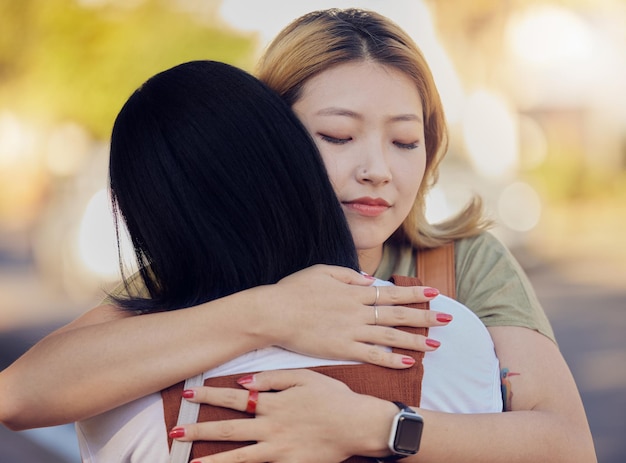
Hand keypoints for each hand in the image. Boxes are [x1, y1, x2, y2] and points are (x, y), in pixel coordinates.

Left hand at [170, 369, 397, 462]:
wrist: (358, 424)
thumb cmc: (333, 397)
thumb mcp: (305, 377)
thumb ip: (273, 378)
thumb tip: (243, 382)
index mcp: (273, 404)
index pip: (234, 399)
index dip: (209, 396)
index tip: (188, 395)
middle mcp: (271, 428)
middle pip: (228, 429)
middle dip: (199, 430)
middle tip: (175, 432)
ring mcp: (279, 450)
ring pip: (239, 457)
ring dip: (213, 459)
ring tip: (190, 462)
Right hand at [256, 265, 448, 368]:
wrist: (274, 312)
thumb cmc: (294, 290)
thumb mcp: (322, 271)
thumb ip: (348, 275)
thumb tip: (370, 281)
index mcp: (354, 291)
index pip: (391, 292)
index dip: (414, 293)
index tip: (433, 293)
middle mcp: (358, 310)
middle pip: (398, 313)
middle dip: (425, 316)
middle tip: (447, 319)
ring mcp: (352, 330)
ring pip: (391, 336)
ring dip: (415, 340)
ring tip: (436, 344)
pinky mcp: (343, 349)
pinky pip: (373, 355)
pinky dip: (391, 359)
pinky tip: (408, 363)